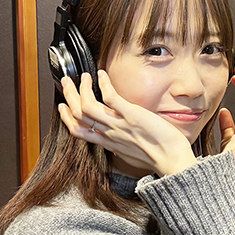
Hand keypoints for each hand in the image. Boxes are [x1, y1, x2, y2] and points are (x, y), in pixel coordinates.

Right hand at [57, 71, 196, 176]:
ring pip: (88, 106)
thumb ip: (121, 145)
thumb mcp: (131, 154)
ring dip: (81, 88)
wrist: (172, 159)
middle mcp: (110, 133)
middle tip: (66, 83)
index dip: (67, 118)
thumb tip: (118, 140)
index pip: (78, 131)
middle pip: (79, 115)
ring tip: (82, 77)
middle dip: (68, 97)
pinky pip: (110, 97)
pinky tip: (102, 75)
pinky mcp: (131, 115)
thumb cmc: (158, 157)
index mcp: (109, 143)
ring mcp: (119, 124)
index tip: (63, 106)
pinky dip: (103, 84)